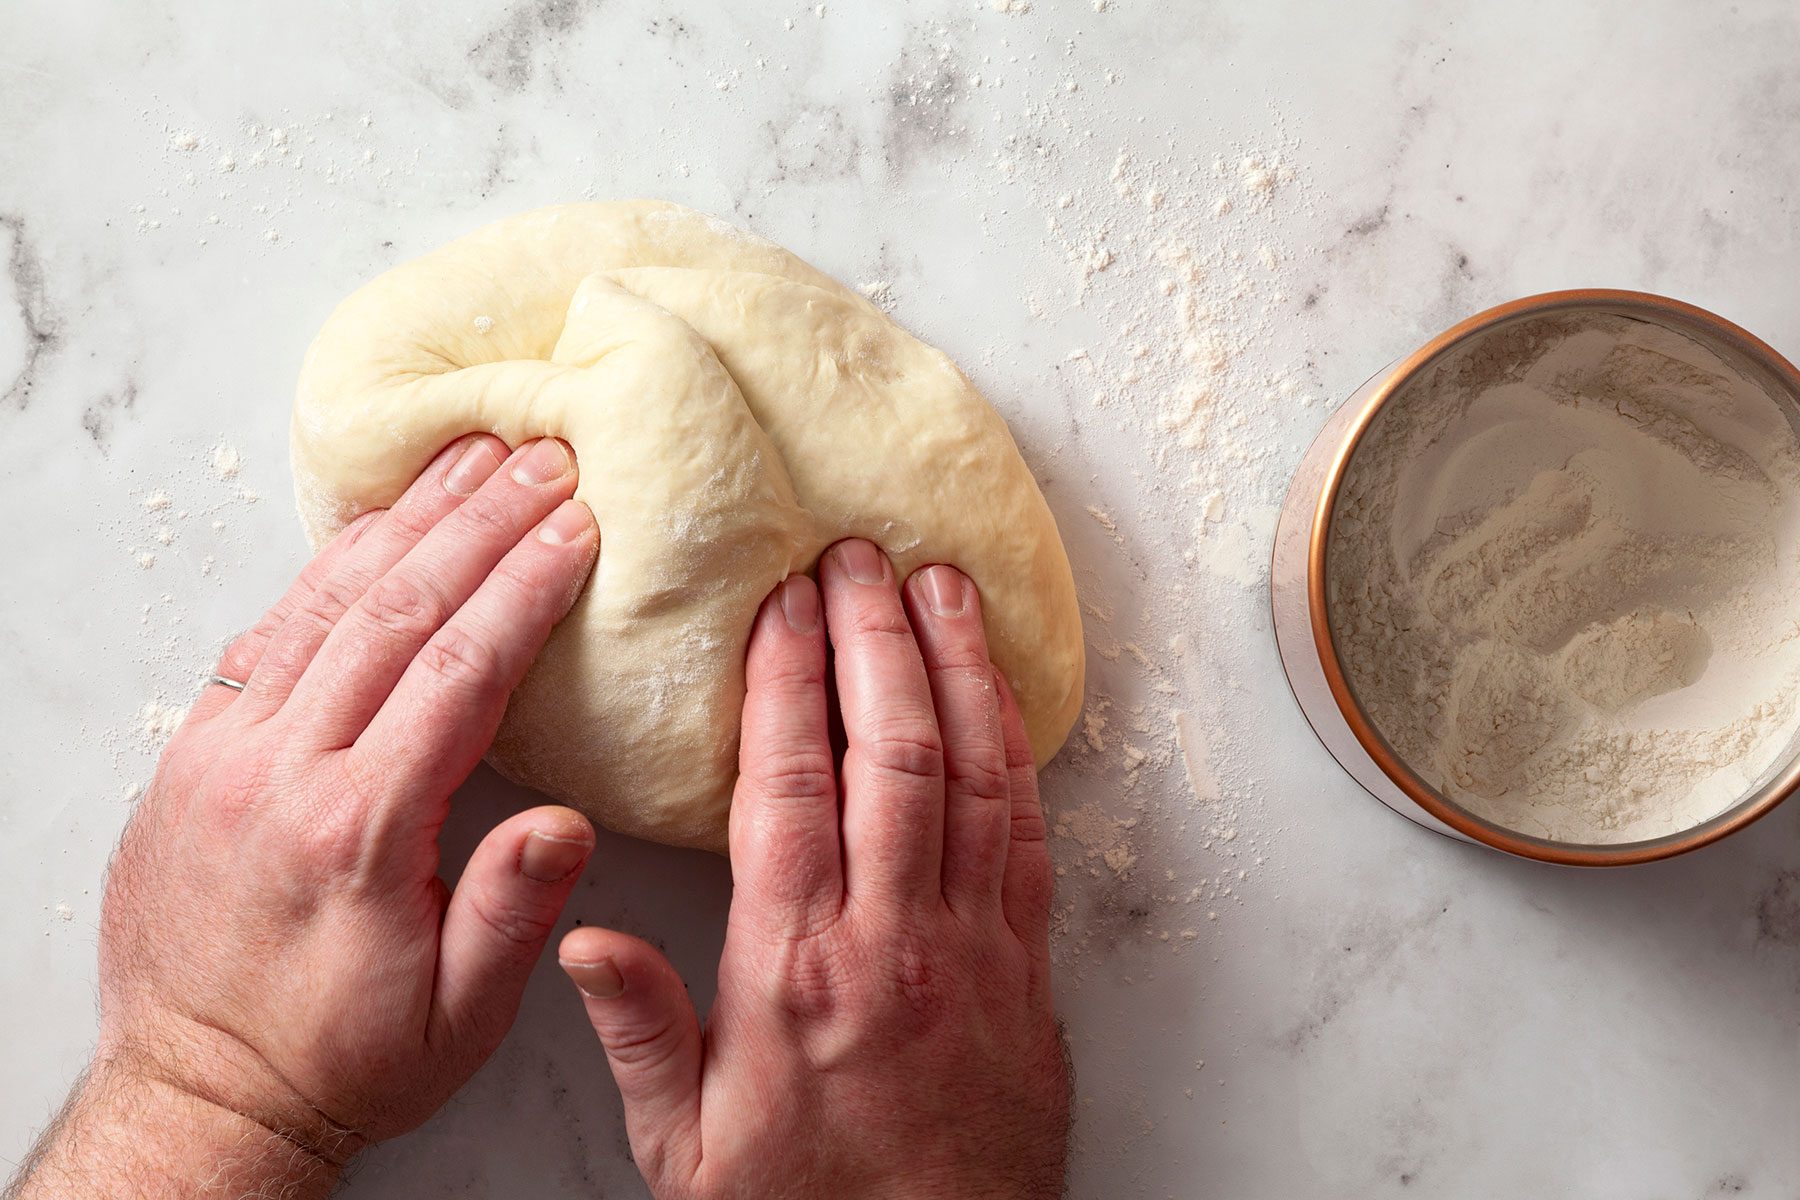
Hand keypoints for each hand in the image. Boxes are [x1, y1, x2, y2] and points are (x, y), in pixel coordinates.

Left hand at [14, 435, 600, 1197]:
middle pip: (392, 611)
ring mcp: (223, 755)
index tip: (577, 525)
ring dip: (404, 523)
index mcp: (358, 834)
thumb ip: (511, 912)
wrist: (203, 1090)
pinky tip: (376, 529)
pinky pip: (265, 633)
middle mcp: (280, 775)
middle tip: (538, 458)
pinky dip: (327, 569)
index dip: (525, 586)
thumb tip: (569, 821)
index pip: (456, 671)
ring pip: (321, 603)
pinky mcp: (190, 754)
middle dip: (477, 523)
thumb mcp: (456, 1016)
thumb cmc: (344, 1057)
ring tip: (467, 460)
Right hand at [559, 539, 1070, 1198]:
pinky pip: (1026, 831)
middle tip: (858, 555)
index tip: (781, 602)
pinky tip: (997, 692)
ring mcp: (973, 946)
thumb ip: (640, 1030)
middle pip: (887, 751)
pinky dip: (1013, 748)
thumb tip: (582, 932)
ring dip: (954, 668)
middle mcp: (893, 939)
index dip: (786, 679)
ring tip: (939, 582)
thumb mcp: (685, 1147)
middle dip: (873, 637)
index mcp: (795, 970)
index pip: (788, 785)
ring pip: (969, 773)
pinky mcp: (1028, 964)